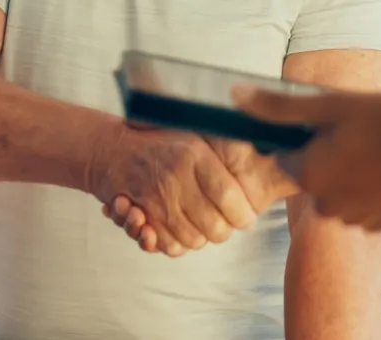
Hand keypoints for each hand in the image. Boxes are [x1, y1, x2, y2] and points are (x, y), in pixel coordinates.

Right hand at [88, 127, 258, 256]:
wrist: (113, 151)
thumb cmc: (161, 142)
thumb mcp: (195, 135)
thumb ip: (226, 148)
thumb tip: (268, 156)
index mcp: (194, 154)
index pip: (231, 198)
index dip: (243, 215)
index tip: (245, 217)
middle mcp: (175, 177)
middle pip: (215, 227)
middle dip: (223, 230)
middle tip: (223, 224)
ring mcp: (156, 199)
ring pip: (194, 240)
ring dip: (200, 237)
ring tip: (200, 223)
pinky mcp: (141, 216)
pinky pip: (170, 246)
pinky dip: (178, 244)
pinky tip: (180, 229)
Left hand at [234, 86, 380, 231]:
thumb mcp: (328, 106)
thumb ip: (279, 106)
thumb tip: (235, 96)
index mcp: (309, 175)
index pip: (288, 160)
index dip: (306, 142)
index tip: (330, 129)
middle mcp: (327, 205)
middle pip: (314, 178)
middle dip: (328, 160)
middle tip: (357, 137)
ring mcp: (355, 218)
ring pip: (339, 194)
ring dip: (349, 177)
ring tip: (375, 152)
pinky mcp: (380, 224)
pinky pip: (363, 208)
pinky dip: (370, 192)